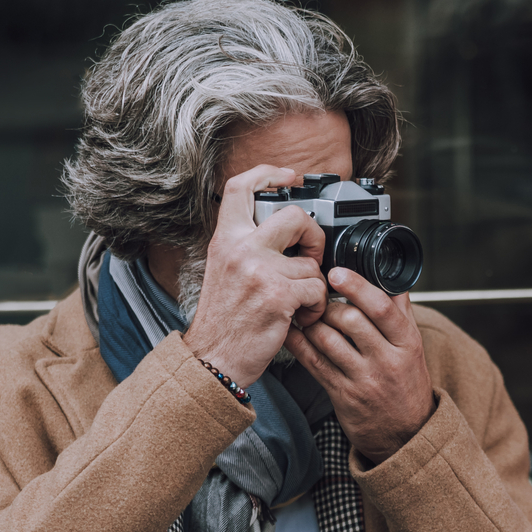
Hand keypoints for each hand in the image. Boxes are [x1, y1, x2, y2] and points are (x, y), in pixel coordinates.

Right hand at [182, 165, 331, 387]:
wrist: (213, 358)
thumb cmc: (225, 319)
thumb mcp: (225, 270)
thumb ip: (248, 247)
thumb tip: (285, 232)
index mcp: (226, 239)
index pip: (241, 187)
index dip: (268, 173)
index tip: (289, 176)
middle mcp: (240, 248)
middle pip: (294, 215)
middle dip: (313, 234)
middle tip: (310, 255)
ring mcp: (259, 270)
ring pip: (312, 263)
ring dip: (314, 286)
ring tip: (299, 304)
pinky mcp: (278, 295)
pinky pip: (318, 289)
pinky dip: (317, 307)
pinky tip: (302, 318)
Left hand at [283, 268, 434, 462]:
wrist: (407, 433)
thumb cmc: (407, 384)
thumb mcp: (413, 346)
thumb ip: (400, 311)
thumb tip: (387, 275)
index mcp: (407, 343)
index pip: (381, 308)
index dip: (355, 286)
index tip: (336, 273)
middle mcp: (387, 361)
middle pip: (350, 320)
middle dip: (327, 305)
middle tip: (319, 299)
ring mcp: (364, 380)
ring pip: (327, 339)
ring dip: (312, 322)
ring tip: (309, 316)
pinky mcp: (343, 395)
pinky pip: (313, 362)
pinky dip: (299, 343)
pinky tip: (293, 332)